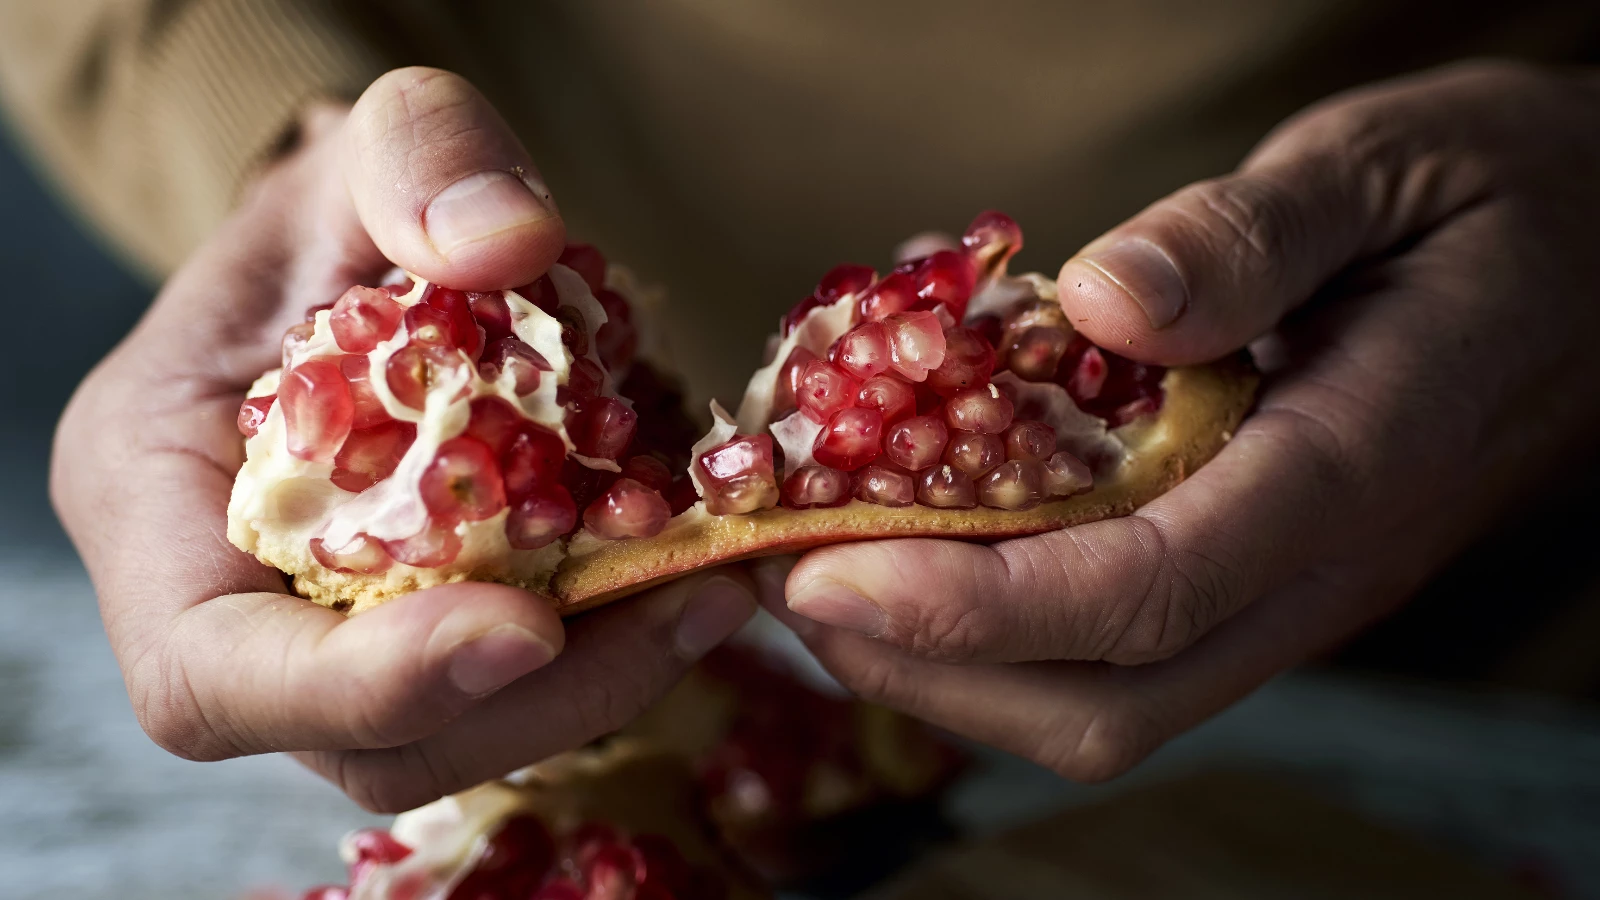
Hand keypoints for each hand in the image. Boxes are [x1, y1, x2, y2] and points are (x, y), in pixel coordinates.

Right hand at [51, 68, 755, 812]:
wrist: (382, 246)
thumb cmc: (351, 196)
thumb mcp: (376, 138)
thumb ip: (421, 160)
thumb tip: (509, 243)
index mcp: (153, 500)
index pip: (215, 674)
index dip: (366, 683)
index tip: (525, 628)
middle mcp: (237, 604)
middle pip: (369, 740)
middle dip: (535, 697)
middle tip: (688, 599)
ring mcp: (342, 635)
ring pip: (465, 731)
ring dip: (602, 680)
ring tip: (715, 583)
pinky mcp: (435, 630)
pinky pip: (524, 682)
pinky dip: (616, 638)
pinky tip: (700, 561)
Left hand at [762, 61, 1599, 778]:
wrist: (1595, 263)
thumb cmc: (1496, 199)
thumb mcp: (1383, 169)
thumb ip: (1252, 236)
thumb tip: (1104, 297)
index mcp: (1358, 466)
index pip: (1151, 590)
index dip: (978, 602)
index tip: (830, 566)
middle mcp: (1321, 570)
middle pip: (1114, 702)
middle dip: (935, 668)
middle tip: (793, 587)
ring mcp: (1291, 592)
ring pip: (1111, 709)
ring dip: (951, 674)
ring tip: (824, 585)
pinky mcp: (1258, 582)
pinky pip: (1120, 660)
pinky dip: (997, 641)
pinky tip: (918, 563)